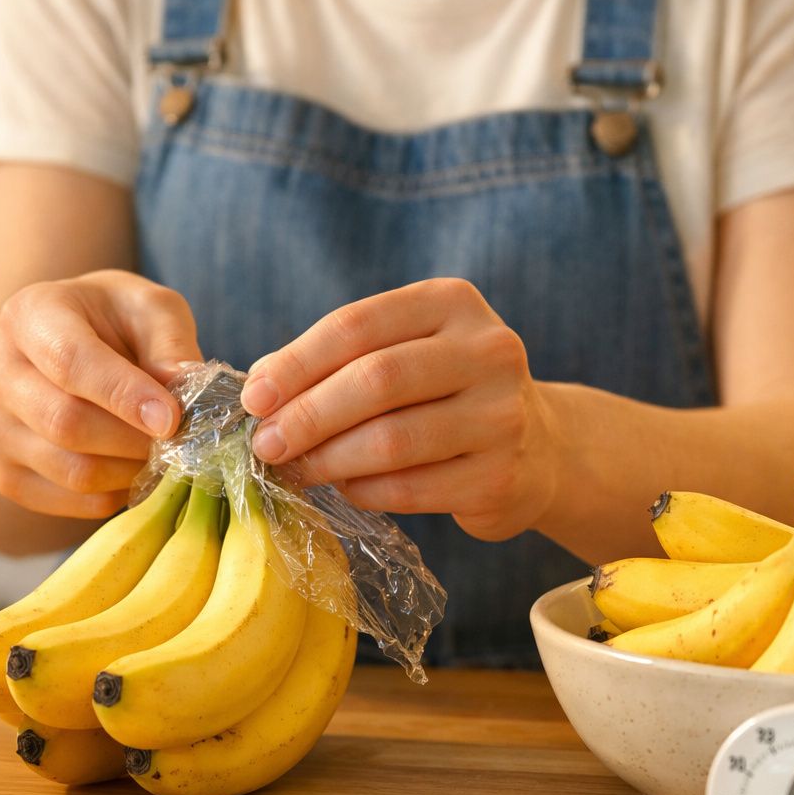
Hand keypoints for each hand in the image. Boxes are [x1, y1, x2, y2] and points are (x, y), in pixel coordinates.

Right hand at [0, 270, 200, 518]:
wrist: (66, 344)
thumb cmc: (115, 321)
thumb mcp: (152, 309)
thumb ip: (171, 346)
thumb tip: (186, 394)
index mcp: (28, 315)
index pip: (70, 362)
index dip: (124, 395)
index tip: (172, 418)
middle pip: (66, 423)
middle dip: (135, 439)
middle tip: (180, 439)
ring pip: (70, 470)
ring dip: (130, 471)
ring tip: (161, 453)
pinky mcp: (5, 474)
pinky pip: (67, 501)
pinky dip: (113, 495)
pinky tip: (132, 471)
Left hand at [240, 277, 557, 540]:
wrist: (539, 450)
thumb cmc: (445, 394)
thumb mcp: (403, 353)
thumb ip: (338, 361)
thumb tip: (259, 386)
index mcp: (452, 303)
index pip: (357, 325)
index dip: (296, 363)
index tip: (253, 398)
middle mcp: (487, 349)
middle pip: (375, 380)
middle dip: (307, 415)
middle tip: (265, 444)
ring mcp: (501, 414)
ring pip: (392, 440)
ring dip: (329, 459)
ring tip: (296, 469)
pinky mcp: (501, 476)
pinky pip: (411, 489)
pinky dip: (363, 491)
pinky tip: (344, 488)